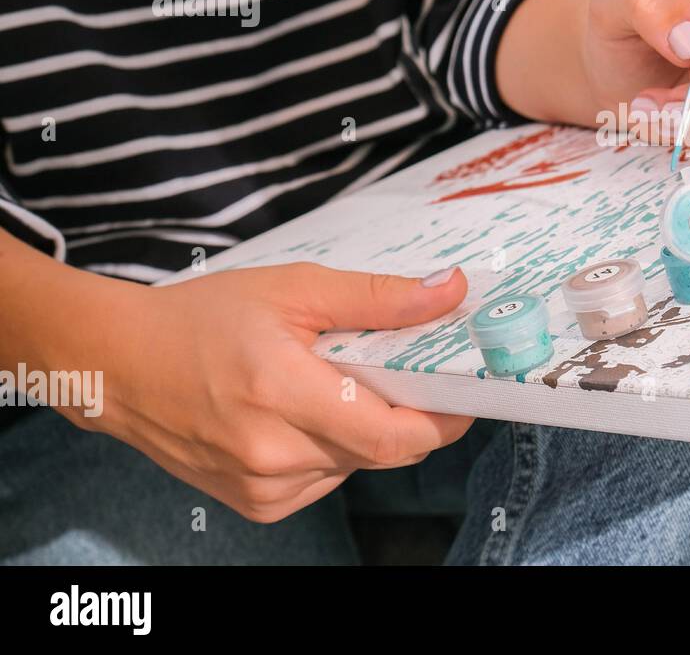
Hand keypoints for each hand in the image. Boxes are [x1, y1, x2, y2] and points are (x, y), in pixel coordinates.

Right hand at [70, 263, 472, 522]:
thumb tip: (452, 292)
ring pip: (356, 466)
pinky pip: (325, 480)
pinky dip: (334, 449)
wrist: (119, 364)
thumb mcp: (295, 289)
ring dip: (368, 430)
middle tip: (411, 373)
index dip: (442, 419)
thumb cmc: (204, 318)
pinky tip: (308, 413)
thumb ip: (379, 298)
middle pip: (382, 451)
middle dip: (410, 415)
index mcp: (282, 393)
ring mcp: (261, 487)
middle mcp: (272, 453)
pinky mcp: (254, 504)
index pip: (392, 435)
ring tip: (341, 383)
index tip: (466, 391)